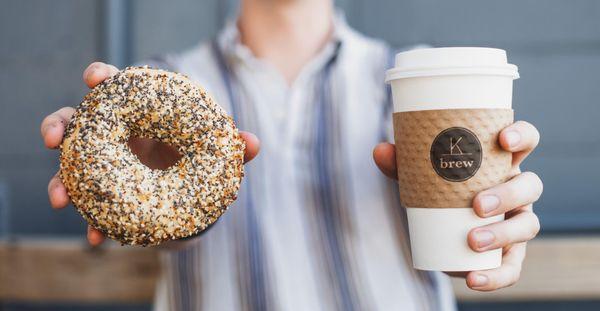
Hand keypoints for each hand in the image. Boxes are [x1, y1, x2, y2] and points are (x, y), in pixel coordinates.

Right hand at [41, 62, 259, 245]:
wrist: (193, 190)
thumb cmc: (199, 156)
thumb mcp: (215, 152)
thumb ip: (230, 146)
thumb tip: (253, 143)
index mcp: (142, 112)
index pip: (117, 87)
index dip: (103, 77)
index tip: (94, 79)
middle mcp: (118, 134)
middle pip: (80, 121)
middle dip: (62, 125)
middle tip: (53, 138)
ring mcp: (108, 164)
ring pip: (74, 165)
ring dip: (61, 179)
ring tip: (60, 198)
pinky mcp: (108, 194)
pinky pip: (93, 205)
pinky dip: (91, 221)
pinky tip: (96, 237)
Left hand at [373, 121, 542, 290]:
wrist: (440, 228)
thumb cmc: (437, 190)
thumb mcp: (420, 175)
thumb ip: (401, 164)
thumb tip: (380, 151)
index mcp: (501, 162)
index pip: (526, 140)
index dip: (522, 136)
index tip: (503, 139)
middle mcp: (517, 189)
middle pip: (531, 185)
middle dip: (508, 194)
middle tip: (477, 205)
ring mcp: (518, 221)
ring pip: (528, 225)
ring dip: (504, 234)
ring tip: (472, 240)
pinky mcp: (511, 253)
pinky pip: (512, 267)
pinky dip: (496, 277)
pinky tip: (474, 279)